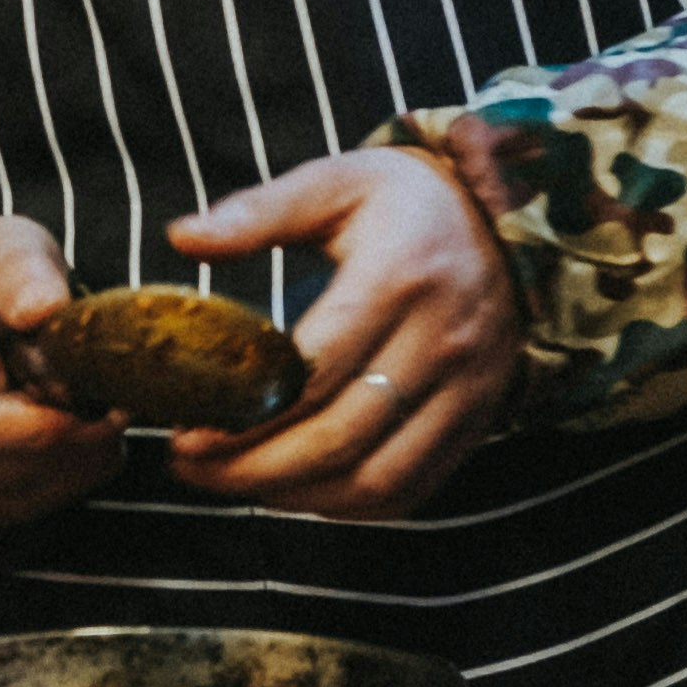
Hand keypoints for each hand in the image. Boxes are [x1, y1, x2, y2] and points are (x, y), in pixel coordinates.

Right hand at [0, 217, 124, 531]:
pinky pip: (47, 501)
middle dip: (77, 439)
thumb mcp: (6, 246)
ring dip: (85, 454)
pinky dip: (85, 468)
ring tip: (99, 400)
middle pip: (3, 470)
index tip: (93, 397)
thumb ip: (22, 269)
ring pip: (31, 493)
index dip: (37, 428)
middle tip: (118, 394)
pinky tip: (90, 425)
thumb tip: (42, 309)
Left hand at [157, 148, 517, 520]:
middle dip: (253, 467)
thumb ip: (259, 211)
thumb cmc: (405, 200)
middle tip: (191, 467)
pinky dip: (350, 505)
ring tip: (234, 484)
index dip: (245, 416)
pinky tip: (298, 491)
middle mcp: (441, 340)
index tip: (186, 432)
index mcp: (400, 276)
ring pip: (376, 476)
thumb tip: (181, 238)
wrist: (504, 218)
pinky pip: (412, 487)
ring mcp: (468, 387)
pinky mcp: (479, 418)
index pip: (314, 372)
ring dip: (296, 495)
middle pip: (339, 436)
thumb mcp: (335, 181)